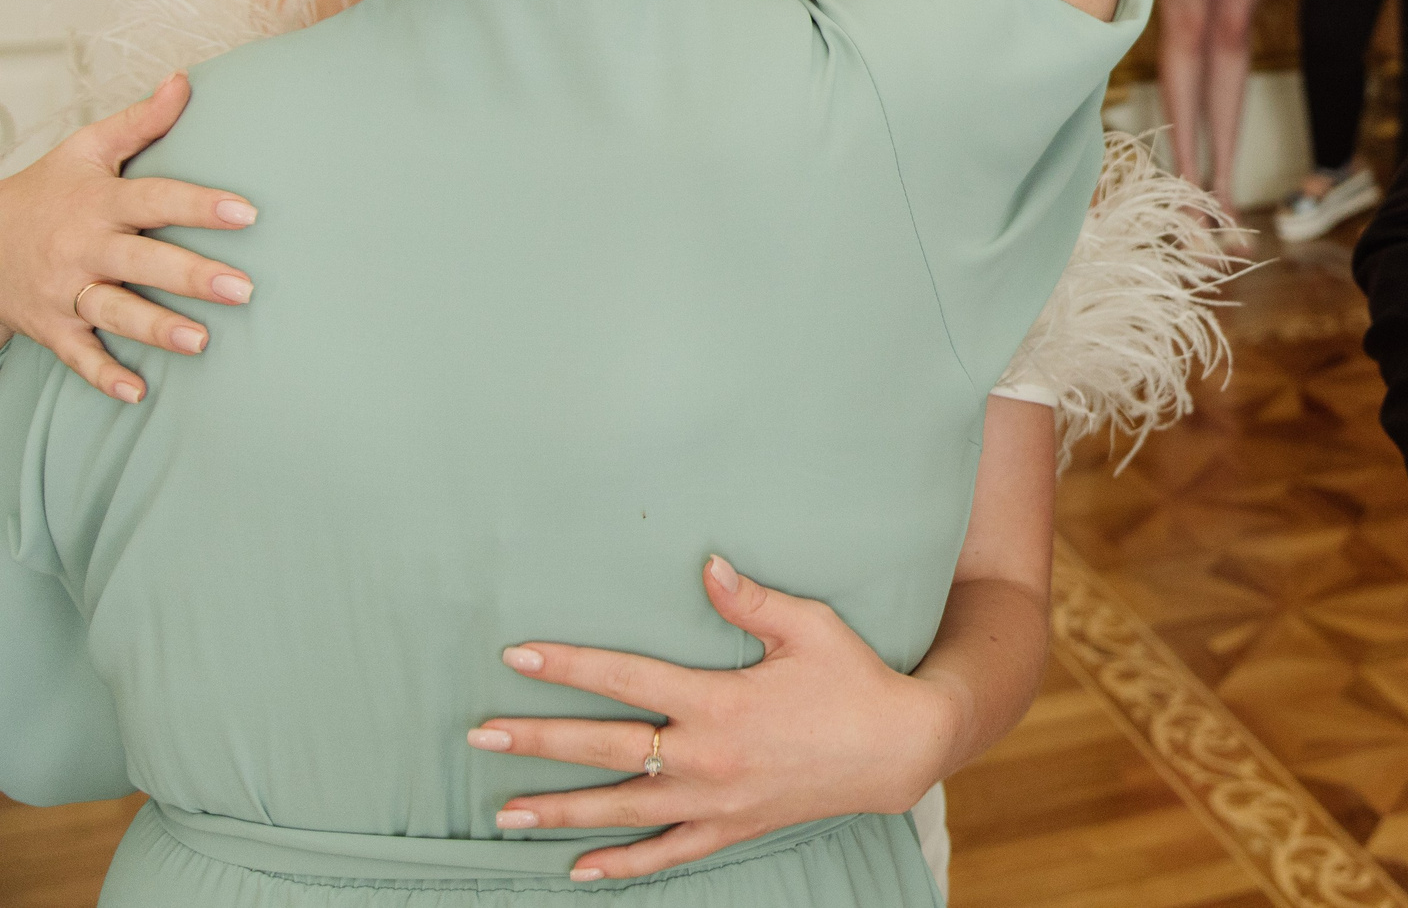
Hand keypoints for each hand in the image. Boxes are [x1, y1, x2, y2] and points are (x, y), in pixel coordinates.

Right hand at [0, 74, 254, 401]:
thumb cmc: (48, 190)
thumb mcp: (86, 149)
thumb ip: (141, 121)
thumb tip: (186, 81)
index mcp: (98, 202)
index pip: (156, 199)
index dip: (201, 205)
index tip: (249, 212)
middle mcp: (83, 247)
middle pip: (141, 261)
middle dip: (190, 276)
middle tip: (244, 289)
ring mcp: (64, 290)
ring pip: (112, 311)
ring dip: (155, 328)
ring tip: (200, 342)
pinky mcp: (51, 326)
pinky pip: (78, 356)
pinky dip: (104, 376)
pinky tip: (140, 394)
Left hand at [468, 556, 958, 881]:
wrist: (898, 750)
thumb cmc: (854, 679)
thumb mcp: (809, 627)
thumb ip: (750, 600)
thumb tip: (706, 566)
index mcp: (718, 702)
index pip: (624, 680)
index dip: (568, 666)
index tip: (517, 657)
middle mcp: (705, 757)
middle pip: (605, 749)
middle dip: (538, 741)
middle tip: (480, 736)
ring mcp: (714, 801)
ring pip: (622, 810)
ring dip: (560, 811)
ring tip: (504, 812)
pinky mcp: (730, 828)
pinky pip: (666, 853)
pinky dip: (621, 865)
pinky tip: (578, 870)